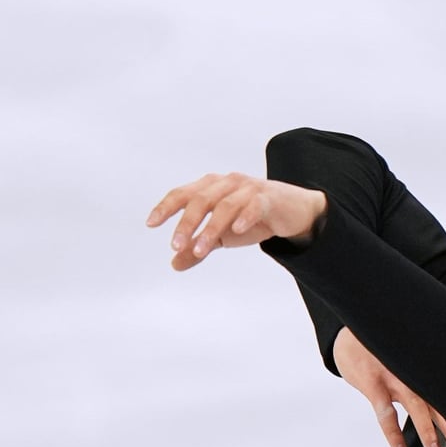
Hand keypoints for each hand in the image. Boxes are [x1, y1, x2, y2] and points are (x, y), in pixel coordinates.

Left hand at [146, 172, 326, 270]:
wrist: (293, 212)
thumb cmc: (253, 218)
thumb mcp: (222, 235)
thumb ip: (200, 246)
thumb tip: (175, 263)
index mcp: (211, 187)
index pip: (183, 194)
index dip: (166, 207)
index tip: (151, 224)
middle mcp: (227, 183)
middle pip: (200, 199)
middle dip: (186, 223)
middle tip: (175, 245)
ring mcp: (249, 188)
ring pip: (225, 205)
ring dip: (210, 229)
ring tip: (201, 250)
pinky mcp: (269, 197)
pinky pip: (254, 205)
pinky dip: (244, 217)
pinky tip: (236, 231)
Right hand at [334, 327, 445, 446]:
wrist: (347, 333)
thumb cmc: (379, 345)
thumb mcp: (404, 351)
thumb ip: (422, 367)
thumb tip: (441, 386)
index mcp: (422, 365)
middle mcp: (412, 370)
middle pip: (438, 400)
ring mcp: (393, 377)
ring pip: (416, 408)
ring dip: (427, 432)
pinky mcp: (373, 384)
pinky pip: (386, 414)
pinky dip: (394, 434)